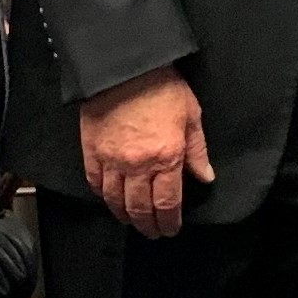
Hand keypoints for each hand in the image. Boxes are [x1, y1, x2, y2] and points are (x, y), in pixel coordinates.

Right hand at [81, 67, 213, 237]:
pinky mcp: (92, 150)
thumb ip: (197, 150)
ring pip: (115, 200)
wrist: (125, 65)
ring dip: (124, 215)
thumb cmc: (160, 85)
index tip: (170, 229)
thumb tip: (205, 176)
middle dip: (148, 225)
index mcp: (167, 157)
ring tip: (131, 220)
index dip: (169, 221)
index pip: (167, 203)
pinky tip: (109, 199)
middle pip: (140, 208)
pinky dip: (102, 195)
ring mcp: (112, 160)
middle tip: (152, 231)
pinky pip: (95, 182)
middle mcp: (138, 165)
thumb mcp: (191, 115)